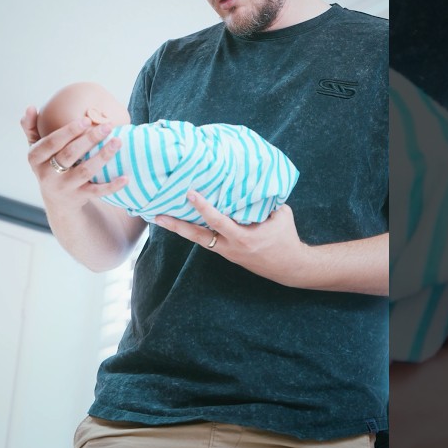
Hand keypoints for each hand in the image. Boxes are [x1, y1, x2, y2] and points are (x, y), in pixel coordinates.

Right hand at [20, 107, 127, 214]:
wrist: (57, 200)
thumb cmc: (49, 164)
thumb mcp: (36, 149)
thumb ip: (31, 128)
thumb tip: (30, 107)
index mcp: (36, 158)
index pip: (52, 143)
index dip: (69, 131)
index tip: (86, 120)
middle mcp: (47, 174)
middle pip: (70, 155)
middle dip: (89, 140)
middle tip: (107, 126)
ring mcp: (64, 187)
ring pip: (85, 171)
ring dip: (103, 157)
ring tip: (118, 142)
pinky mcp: (79, 198)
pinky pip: (97, 192)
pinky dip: (112, 186)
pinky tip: (125, 177)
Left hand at [152, 190, 312, 286]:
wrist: (290, 267)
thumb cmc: (285, 237)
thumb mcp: (280, 214)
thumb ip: (264, 200)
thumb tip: (254, 180)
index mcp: (243, 237)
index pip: (218, 220)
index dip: (203, 207)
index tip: (190, 193)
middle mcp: (230, 247)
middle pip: (197, 236)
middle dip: (177, 225)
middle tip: (157, 215)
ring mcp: (227, 252)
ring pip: (198, 239)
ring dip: (180, 229)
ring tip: (161, 218)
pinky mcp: (227, 254)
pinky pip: (207, 240)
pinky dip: (194, 231)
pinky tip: (183, 222)